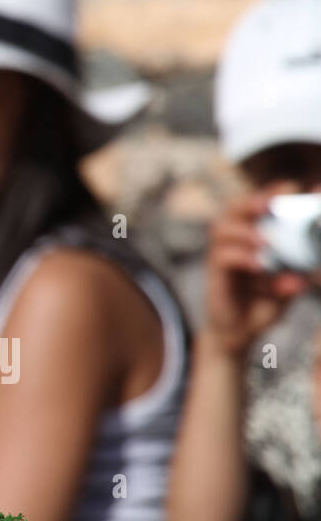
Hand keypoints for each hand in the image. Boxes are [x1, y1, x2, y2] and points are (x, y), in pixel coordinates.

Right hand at [204, 185, 309, 356]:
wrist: (239, 333)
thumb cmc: (262, 302)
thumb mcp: (288, 286)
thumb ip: (296, 276)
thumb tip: (304, 275)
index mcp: (251, 237)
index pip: (256, 206)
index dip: (270, 193)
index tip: (291, 187)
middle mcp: (233, 241)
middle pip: (232, 209)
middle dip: (250, 201)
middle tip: (269, 204)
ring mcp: (220, 256)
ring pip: (221, 228)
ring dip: (243, 230)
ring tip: (264, 240)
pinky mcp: (215, 274)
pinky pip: (223, 258)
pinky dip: (242, 258)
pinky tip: (260, 266)